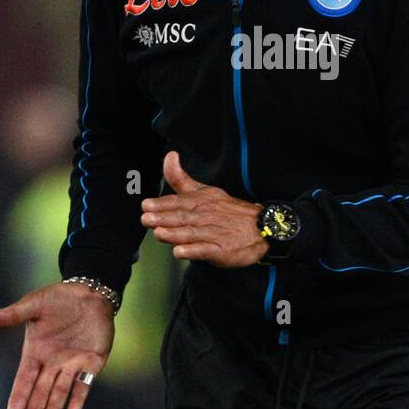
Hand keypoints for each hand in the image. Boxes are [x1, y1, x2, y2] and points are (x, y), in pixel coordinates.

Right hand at [0, 281, 114, 408]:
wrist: (89, 292)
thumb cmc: (58, 298)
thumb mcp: (33, 305)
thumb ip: (12, 315)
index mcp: (36, 353)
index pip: (25, 379)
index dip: (19, 396)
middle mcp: (53, 363)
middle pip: (42, 390)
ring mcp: (73, 364)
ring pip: (61, 390)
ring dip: (55, 407)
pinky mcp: (92, 362)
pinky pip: (84, 383)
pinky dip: (78, 397)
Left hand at [140, 150, 268, 267]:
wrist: (261, 227)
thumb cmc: (227, 210)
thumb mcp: (204, 190)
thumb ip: (181, 178)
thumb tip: (169, 156)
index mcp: (200, 201)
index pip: (179, 202)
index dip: (162, 204)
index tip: (146, 205)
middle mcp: (206, 216)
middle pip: (183, 217)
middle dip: (164, 218)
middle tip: (147, 219)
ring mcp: (214, 234)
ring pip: (192, 233)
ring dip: (175, 234)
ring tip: (159, 234)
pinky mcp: (222, 250)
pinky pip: (206, 250)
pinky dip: (193, 251)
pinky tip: (181, 252)